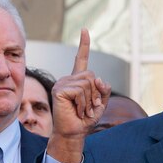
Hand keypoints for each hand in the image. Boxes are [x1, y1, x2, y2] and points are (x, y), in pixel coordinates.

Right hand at [47, 29, 111, 162]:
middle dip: (95, 94)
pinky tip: (76, 110)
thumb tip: (99, 79)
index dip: (84, 45)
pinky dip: (82, 103)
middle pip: (91, 76)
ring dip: (89, 101)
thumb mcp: (100, 104)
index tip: (85, 30)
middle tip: (87, 107)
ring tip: (81, 110)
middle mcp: (68, 79)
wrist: (74, 133)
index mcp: (77, 81)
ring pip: (87, 84)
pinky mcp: (59, 90)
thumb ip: (103, 91)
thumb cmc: (85, 120)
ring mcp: (62, 83)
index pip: (81, 59)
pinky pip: (80, 90)